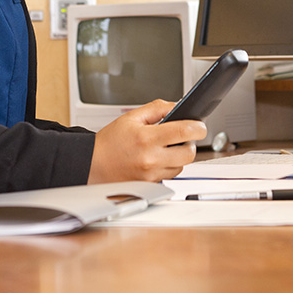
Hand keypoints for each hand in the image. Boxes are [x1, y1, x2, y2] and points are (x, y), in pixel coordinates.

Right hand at [87, 99, 206, 183]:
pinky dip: (168, 166)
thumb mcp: (132, 117)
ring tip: (164, 148)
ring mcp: (151, 175)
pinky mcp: (150, 185)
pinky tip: (156, 159)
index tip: (200, 125)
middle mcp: (151, 159)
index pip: (184, 131)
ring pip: (181, 166)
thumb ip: (157, 108)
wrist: (92, 164)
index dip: (198, 127)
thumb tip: (177, 106)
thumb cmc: (110, 142)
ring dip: (178, 156)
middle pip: (189, 153)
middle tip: (182, 137)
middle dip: (190, 143)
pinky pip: (169, 175)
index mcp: (147, 138)